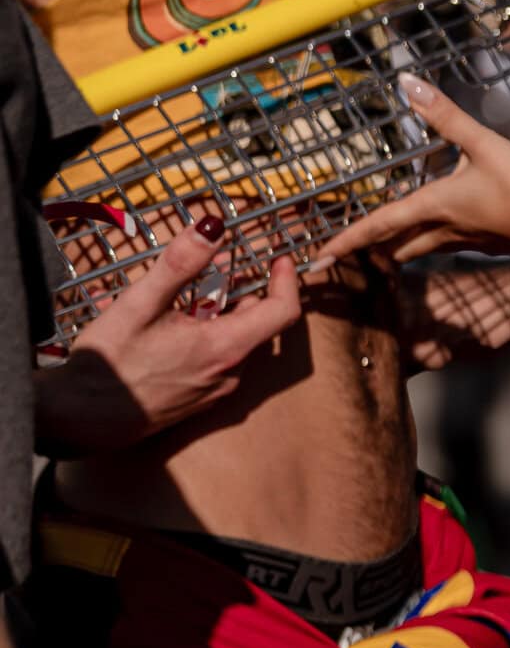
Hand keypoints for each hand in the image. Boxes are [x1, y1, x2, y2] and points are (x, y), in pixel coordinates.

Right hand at [36, 219, 301, 456]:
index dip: (287, 279)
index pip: (283, 311)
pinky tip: (170, 324)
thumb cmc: (110, 363)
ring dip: (220, 311)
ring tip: (186, 292)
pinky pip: (217, 358)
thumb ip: (180, 264)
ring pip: (235, 340)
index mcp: (225, 348)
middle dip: (242, 289)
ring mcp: (216, 390)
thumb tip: (213, 226)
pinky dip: (206, 334)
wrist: (84, 420)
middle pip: (257, 323)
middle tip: (218, 263)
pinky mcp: (200, 399)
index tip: (278, 256)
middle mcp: (230, 373)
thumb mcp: (141, 303)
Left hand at [314, 76, 509, 274]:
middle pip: (398, 245)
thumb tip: (408, 83)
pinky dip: (435, 241)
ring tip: (388, 248)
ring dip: (402, 248)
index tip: (321, 257)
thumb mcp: (483, 144)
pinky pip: (450, 244)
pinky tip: (446, 231)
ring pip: (423, 248)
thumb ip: (446, 115)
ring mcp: (468, 240)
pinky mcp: (489, 243)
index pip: (380, 225)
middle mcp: (445, 229)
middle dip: (373, 249)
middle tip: (349, 253)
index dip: (348, 239)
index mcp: (435, 206)